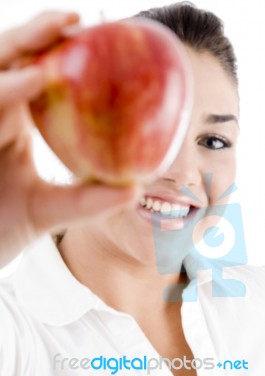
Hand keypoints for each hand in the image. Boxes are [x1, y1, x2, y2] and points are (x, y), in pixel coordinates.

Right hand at [0, 12, 138, 267]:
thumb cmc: (8, 226)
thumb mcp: (53, 210)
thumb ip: (90, 201)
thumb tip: (137, 190)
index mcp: (16, 121)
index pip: (33, 71)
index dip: (56, 48)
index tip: (93, 33)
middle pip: (8, 56)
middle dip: (35, 33)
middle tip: (75, 19)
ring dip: (18, 48)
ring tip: (58, 43)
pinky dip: (5, 89)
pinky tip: (35, 81)